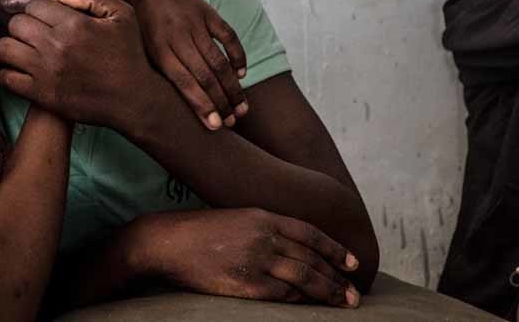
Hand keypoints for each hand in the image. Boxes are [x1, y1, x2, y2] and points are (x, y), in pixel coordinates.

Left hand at [0, 0, 155, 129]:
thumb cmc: (129, 56)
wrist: (133, 100)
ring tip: (21, 49)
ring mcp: (45, 72)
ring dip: (10, 46)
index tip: (48, 20)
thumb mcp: (123, 15)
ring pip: (3, 48)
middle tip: (34, 34)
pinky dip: (8, 73)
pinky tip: (21, 71)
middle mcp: (55, 46)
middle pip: (15, 24)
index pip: (34, 6)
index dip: (40, 11)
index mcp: (73, 24)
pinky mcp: (41, 95)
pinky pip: (6, 78)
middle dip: (23, 26)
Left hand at [124, 0, 247, 130]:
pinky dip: (237, 55)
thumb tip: (169, 110)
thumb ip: (154, 74)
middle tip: (233, 122)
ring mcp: (193, 22)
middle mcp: (177, 36)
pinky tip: (241, 73)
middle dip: (221, 102)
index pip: (184, 83)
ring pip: (219, 60)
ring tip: (242, 108)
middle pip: (205, 75)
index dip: (201, 106)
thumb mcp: (137, 49)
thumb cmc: (138, 25)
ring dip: (233, 87)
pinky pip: (228, 36)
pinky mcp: (207, 11)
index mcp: (157, 49)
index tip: (215, 126)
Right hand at [131, 208, 361, 307]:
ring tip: (345, 302)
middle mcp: (263, 236)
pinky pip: (283, 294)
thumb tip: (289, 248)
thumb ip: (262, 229)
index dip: (335, 248)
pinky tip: (310, 305)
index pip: (309, 233)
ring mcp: (256, 260)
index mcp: (261, 216)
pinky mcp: (246, 284)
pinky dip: (300, 300)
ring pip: (304, 278)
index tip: (353, 262)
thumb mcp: (234, 219)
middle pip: (311, 258)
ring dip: (328, 291)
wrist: (166, 242)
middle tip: (355, 293)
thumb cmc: (196, 232)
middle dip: (337, 277)